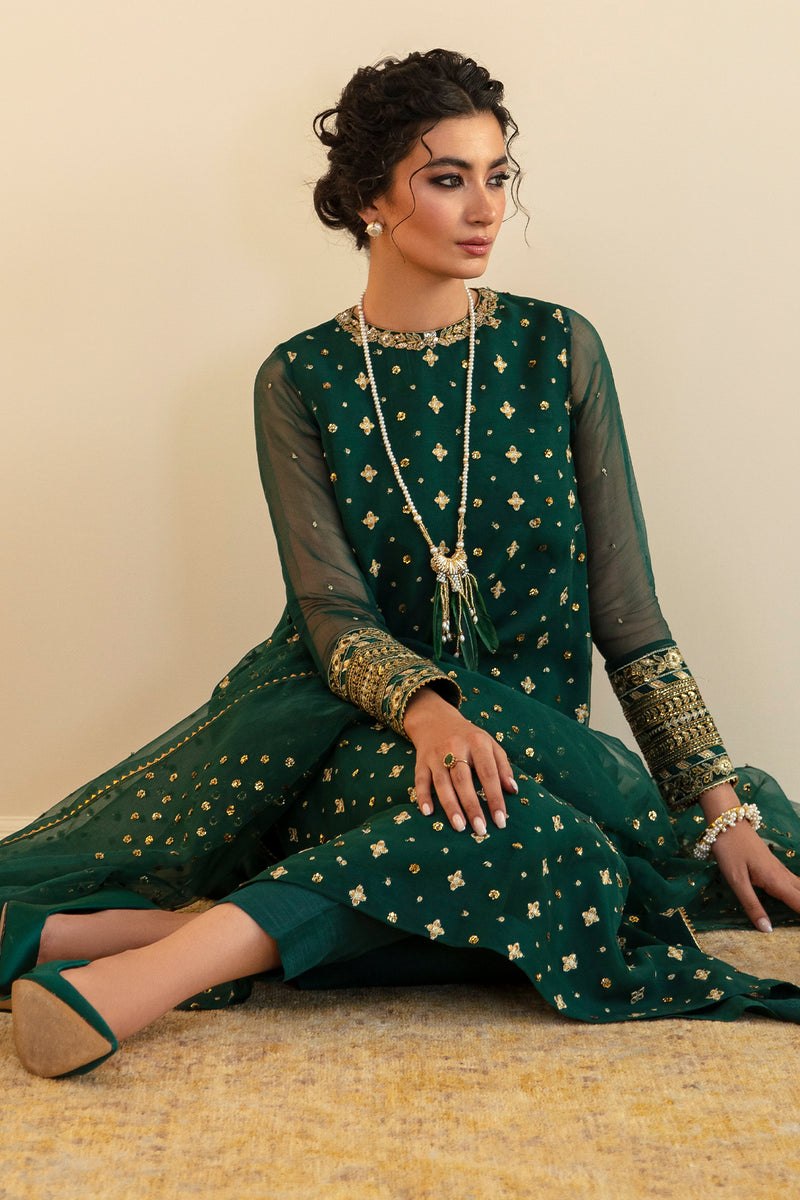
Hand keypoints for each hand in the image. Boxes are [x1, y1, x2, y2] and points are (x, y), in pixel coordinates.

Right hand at [403, 687, 515, 833]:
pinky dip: (423, 796)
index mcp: (477, 742)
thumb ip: (503, 766)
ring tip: (460, 827)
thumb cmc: (469, 738)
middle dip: (472, 806)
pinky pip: (420, 780)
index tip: (501, 820)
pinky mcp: (421, 761)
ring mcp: (436, 755)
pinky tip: (428, 813)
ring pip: (442, 783)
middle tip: (481, 829)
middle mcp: (455, 747)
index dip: (495, 797)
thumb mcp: (490, 744)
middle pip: (463, 780)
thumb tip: (513, 790)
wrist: (436, 720)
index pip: (488, 773)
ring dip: (450, 806)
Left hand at [700, 783, 799, 931]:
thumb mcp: (737, 881)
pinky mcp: (774, 866)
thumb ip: (752, 905)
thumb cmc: (730, 850)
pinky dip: (799, 893)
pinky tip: (797, 897)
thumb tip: (767, 929)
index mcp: (776, 881)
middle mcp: (782, 876)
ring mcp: (779, 869)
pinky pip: (794, 883)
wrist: (726, 821)